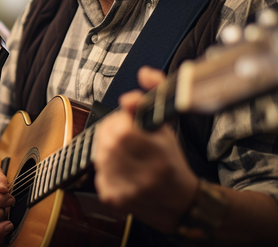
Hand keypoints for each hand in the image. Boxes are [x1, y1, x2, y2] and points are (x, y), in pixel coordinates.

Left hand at [92, 66, 198, 232]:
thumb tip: (144, 72)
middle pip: (107, 140)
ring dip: (107, 148)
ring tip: (122, 150)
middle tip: (123, 132)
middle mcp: (144, 174)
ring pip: (100, 155)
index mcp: (158, 154)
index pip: (122, 128)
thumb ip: (155, 94)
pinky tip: (120, 168)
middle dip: (111, 132)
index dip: (122, 120)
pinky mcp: (115, 199)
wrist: (180, 204)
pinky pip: (98, 173)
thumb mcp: (166, 125)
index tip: (129, 120)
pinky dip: (106, 167)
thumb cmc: (171, 159)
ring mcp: (128, 189)